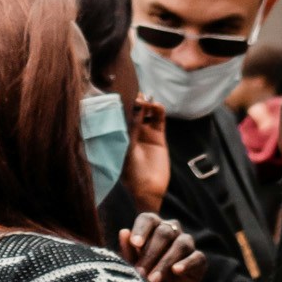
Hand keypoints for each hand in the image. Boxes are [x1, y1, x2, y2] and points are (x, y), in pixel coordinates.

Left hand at [120, 211, 206, 281]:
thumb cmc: (146, 272)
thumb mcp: (133, 264)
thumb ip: (128, 250)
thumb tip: (124, 232)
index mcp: (153, 226)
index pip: (148, 219)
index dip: (141, 230)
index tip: (135, 243)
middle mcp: (172, 229)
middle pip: (163, 233)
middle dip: (150, 254)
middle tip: (140, 272)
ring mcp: (187, 242)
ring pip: (180, 245)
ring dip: (165, 262)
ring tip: (154, 280)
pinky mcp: (199, 258)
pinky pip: (196, 257)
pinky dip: (186, 263)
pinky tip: (176, 271)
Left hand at [124, 92, 169, 216]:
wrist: (147, 187)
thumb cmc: (131, 171)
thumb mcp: (129, 147)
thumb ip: (133, 127)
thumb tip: (136, 106)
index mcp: (122, 134)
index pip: (123, 114)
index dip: (125, 104)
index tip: (124, 93)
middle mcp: (134, 132)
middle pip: (137, 111)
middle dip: (137, 101)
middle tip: (137, 94)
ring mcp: (147, 134)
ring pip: (149, 113)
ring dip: (148, 104)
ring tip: (146, 100)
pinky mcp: (159, 137)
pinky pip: (159, 120)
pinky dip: (159, 111)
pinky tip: (156, 106)